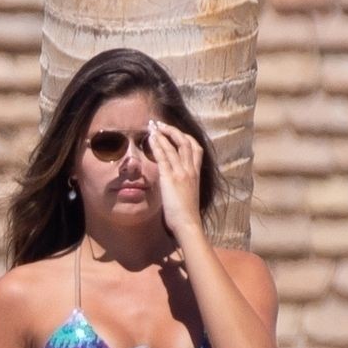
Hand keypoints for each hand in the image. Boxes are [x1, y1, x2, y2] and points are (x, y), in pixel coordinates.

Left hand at [149, 120, 204, 241]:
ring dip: (162, 134)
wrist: (188, 224)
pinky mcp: (170, 178)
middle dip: (172, 130)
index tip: (176, 132)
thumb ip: (183, 184)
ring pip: (173, 146)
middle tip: (160, 124)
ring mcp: (181, 173)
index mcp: (196, 174)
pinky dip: (157, 145)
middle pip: (185, 142)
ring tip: (152, 126)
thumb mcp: (188, 195)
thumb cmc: (187, 215)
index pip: (196, 149)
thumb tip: (174, 182)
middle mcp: (190, 170)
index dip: (186, 137)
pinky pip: (163, 157)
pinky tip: (150, 138)